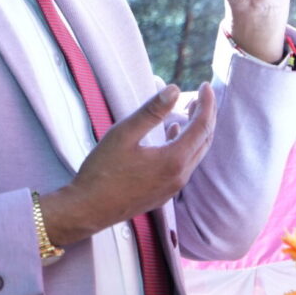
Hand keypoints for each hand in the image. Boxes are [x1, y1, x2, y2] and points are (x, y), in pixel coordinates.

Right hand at [39, 82, 215, 245]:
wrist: (88, 209)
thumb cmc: (103, 170)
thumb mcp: (124, 134)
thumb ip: (151, 112)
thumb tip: (175, 89)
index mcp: (173, 160)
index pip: (202, 126)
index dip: (207, 104)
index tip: (205, 85)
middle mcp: (179, 176)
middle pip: (204, 141)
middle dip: (206, 116)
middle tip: (201, 95)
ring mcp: (172, 188)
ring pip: (195, 154)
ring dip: (196, 131)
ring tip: (190, 110)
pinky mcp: (163, 193)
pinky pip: (183, 165)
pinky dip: (185, 146)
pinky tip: (173, 133)